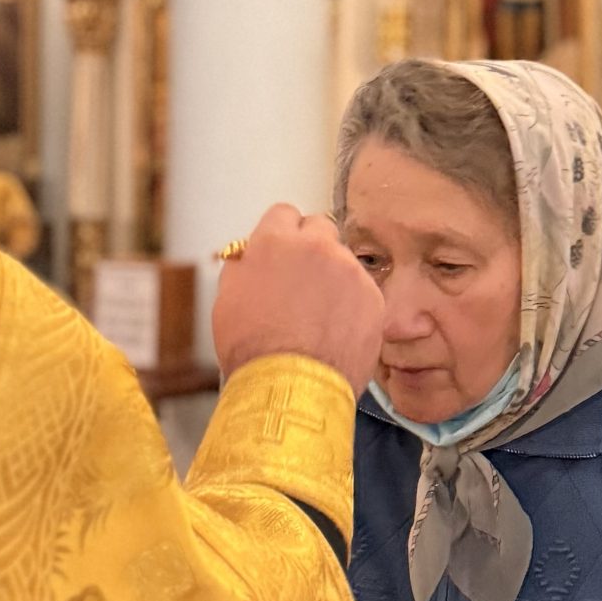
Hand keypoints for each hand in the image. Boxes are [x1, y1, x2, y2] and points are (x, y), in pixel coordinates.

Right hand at [212, 203, 383, 392]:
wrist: (290, 386)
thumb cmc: (252, 349)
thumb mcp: (228, 298)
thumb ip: (245, 265)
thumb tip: (252, 256)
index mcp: (276, 241)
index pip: (284, 214)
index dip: (282, 235)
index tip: (283, 251)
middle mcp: (317, 246)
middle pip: (319, 228)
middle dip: (312, 247)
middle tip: (303, 278)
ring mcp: (350, 270)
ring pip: (344, 261)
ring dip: (333, 278)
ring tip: (317, 315)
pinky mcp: (373, 297)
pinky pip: (363, 290)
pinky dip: (353, 304)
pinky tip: (336, 330)